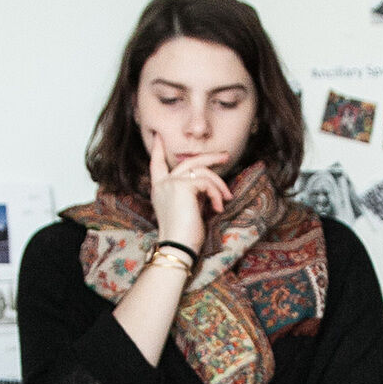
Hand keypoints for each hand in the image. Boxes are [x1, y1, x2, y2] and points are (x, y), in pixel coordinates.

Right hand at [146, 129, 231, 248]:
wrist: (178, 246)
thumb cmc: (185, 234)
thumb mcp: (187, 208)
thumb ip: (191, 192)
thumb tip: (208, 183)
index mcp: (160, 189)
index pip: (156, 164)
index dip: (156, 150)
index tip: (158, 137)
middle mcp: (163, 183)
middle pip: (189, 162)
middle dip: (209, 157)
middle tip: (225, 156)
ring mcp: (172, 183)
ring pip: (203, 171)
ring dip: (219, 185)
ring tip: (226, 199)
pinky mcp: (183, 186)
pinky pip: (207, 183)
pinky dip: (216, 195)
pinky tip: (217, 209)